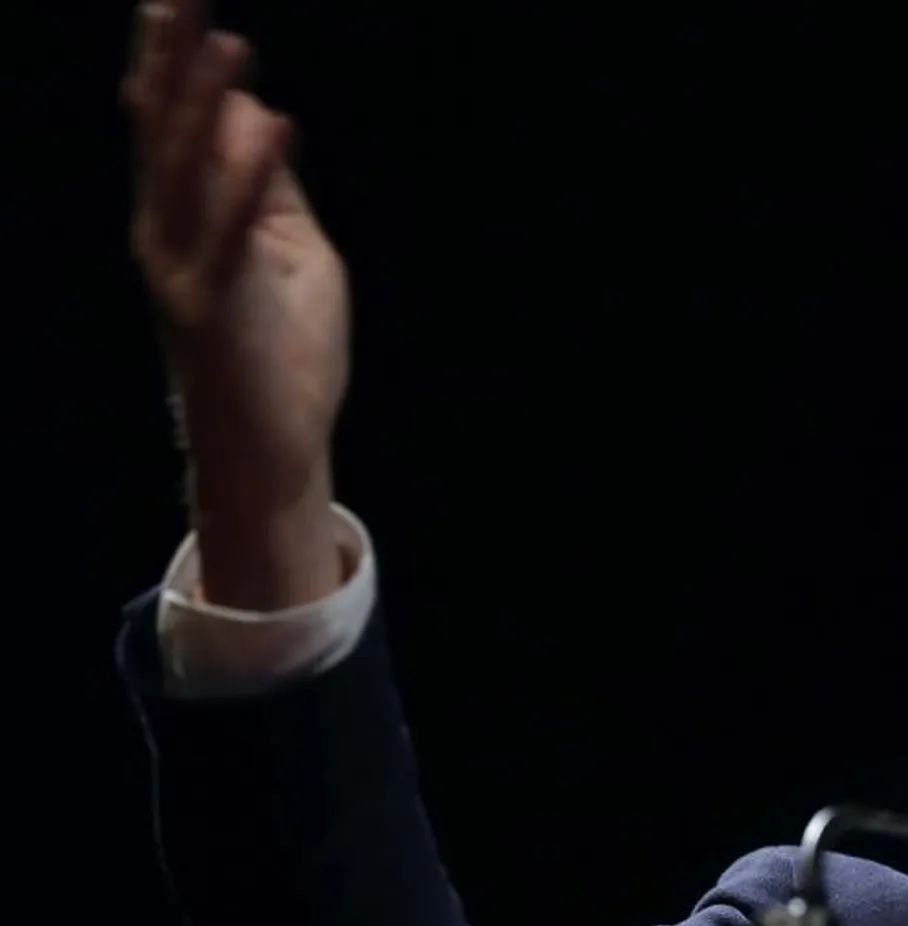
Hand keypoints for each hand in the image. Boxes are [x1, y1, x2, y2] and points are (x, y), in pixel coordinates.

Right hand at [124, 0, 350, 606]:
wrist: (273, 448)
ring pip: (187, 171)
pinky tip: (274, 125)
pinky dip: (253, 177)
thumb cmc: (284, 348)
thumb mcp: (287, 245)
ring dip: (207, 103)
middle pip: (164, 129)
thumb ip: (269, 182)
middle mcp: (167, 232)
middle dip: (170, 58)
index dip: (169, 58)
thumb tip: (256, 106)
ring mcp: (183, 269)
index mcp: (182, 214)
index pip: (170, 123)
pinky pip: (233, 232)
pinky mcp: (213, 308)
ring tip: (228, 39)